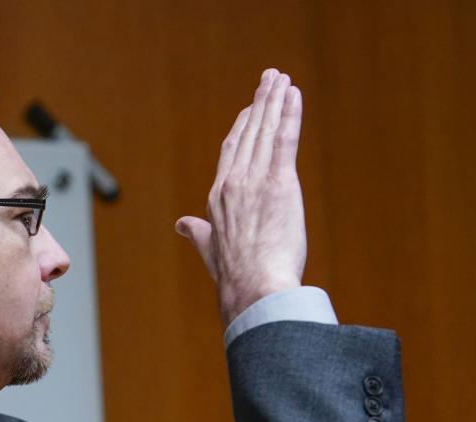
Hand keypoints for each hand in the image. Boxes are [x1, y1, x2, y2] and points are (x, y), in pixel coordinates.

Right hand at [176, 68, 307, 325]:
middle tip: (269, 79)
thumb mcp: (210, 251)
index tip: (250, 111)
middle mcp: (233, 183)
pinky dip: (289, 114)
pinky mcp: (280, 183)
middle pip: (248, 133)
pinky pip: (285, 140)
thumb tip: (182, 226)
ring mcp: (255, 181)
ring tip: (281, 79)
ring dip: (274, 101)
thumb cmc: (236, 277)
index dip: (241, 128)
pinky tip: (293, 95)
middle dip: (259, 103)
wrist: (253, 288)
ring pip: (265, 131)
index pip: (231, 153)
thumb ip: (198, 233)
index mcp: (217, 198)